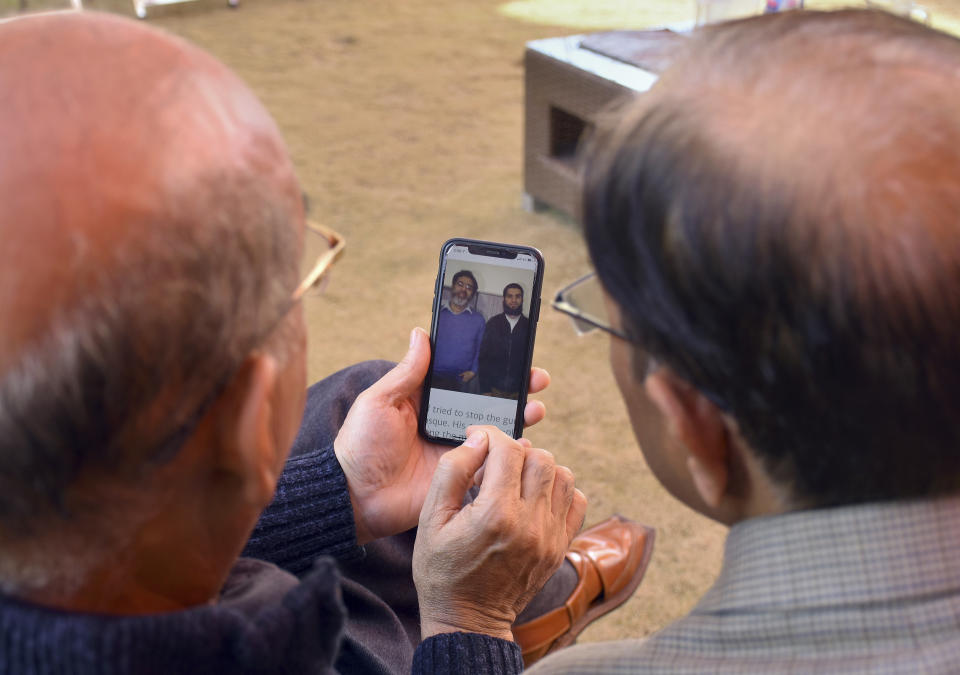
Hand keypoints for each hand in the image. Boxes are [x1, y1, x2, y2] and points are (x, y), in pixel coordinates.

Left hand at [334, 328, 550, 543]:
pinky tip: (526, 445)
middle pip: (489, 401)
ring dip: (521, 417)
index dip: (490, 366)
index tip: (513, 353)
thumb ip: (406, 372)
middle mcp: (447, 422)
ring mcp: (458, 449)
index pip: (466, 378)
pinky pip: (493, 464)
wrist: (356, 496)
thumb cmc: (361, 445)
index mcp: (429, 401)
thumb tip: (422, 333)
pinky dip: (513, 456)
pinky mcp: (463, 476)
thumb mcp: (380, 401)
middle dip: (517, 389)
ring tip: (536, 409)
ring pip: (498, 430)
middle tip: (538, 380)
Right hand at [413, 427, 586, 639]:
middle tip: (492, 465)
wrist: (467, 621)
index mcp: (495, 514)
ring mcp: (550, 537)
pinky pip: (575, 502)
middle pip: (540, 457)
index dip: (490, 435)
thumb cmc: (442, 570)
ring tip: (514, 480)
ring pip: (563, 475)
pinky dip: (559, 490)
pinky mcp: (559, 548)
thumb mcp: (430, 519)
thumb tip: (478, 439)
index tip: (476, 439)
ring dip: (538, 468)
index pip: (508, 449)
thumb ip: (453, 471)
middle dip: (514, 451)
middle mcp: (529, 523)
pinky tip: (534, 497)